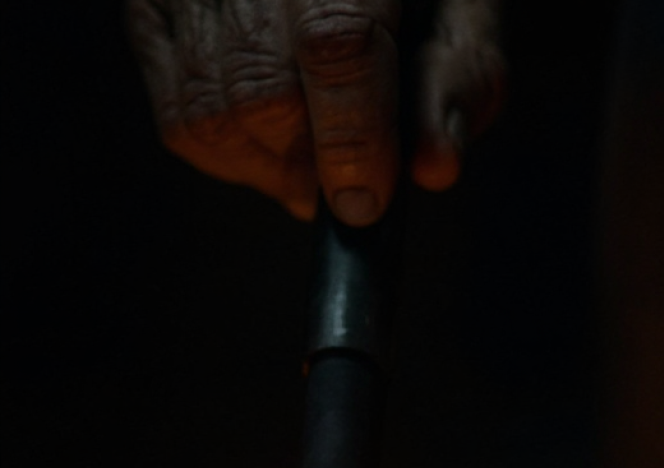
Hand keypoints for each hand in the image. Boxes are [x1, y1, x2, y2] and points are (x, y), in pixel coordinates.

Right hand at [128, 0, 504, 221]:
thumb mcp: (460, 16)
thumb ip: (455, 84)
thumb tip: (434, 167)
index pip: (337, 45)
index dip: (352, 137)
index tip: (364, 201)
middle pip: (263, 94)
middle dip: (309, 167)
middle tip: (342, 188)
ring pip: (211, 115)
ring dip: (269, 173)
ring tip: (309, 168)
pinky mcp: (152, 8)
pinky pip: (178, 119)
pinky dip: (229, 160)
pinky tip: (269, 146)